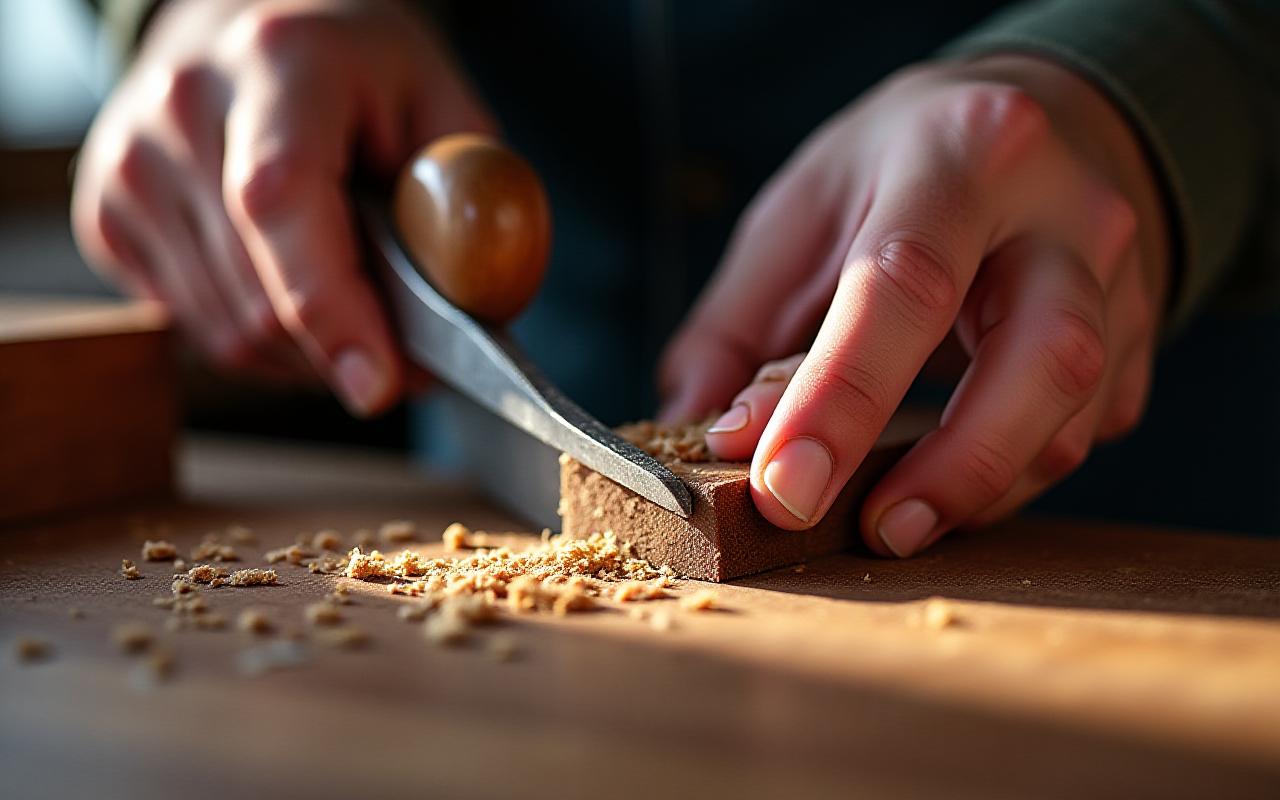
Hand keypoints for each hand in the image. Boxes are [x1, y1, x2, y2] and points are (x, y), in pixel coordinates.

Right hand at [72, 0, 493, 413]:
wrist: (251, 31)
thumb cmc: (361, 76)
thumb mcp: (443, 107)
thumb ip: (467, 196)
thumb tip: (469, 305)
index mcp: (278, 65)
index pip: (282, 204)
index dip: (330, 309)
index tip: (379, 386)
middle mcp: (183, 110)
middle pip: (259, 296)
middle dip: (348, 349)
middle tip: (410, 353)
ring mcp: (130, 167)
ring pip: (229, 333)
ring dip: (309, 355)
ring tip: (354, 306)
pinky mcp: (106, 217)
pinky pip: (197, 331)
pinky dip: (261, 342)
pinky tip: (291, 289)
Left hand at [659, 56, 1169, 555]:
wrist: (1032, 126)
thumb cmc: (896, 169)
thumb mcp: (799, 212)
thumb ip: (737, 328)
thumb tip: (705, 439)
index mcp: (957, 152)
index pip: (903, 285)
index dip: (841, 398)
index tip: (785, 488)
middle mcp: (1062, 208)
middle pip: (1044, 357)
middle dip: (954, 467)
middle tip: (874, 530)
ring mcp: (1120, 275)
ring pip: (1077, 414)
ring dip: (980, 488)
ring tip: (896, 519)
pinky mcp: (1140, 334)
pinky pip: (1088, 429)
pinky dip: (1012, 474)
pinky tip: (950, 478)